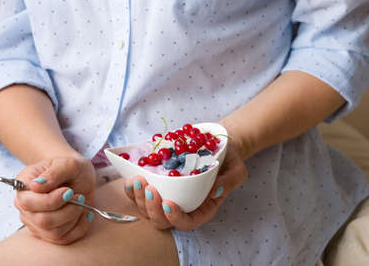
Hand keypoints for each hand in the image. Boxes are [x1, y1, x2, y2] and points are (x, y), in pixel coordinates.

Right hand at [14, 155, 95, 243]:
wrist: (79, 176)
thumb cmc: (71, 168)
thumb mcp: (67, 163)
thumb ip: (54, 173)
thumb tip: (36, 186)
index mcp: (24, 187)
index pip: (28, 203)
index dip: (51, 200)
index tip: (69, 191)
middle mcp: (26, 207)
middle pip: (42, 221)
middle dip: (67, 210)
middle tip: (78, 196)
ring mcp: (36, 222)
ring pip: (54, 232)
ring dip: (74, 217)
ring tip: (81, 201)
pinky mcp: (50, 232)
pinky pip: (64, 238)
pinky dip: (79, 227)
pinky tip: (85, 213)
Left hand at [123, 143, 247, 230]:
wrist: (215, 144)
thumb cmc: (228, 160)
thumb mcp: (237, 170)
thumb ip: (229, 182)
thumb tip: (215, 191)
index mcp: (202, 209)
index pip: (187, 223)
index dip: (176, 218)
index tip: (169, 203)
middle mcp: (183, 207)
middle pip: (162, 220)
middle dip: (152, 208)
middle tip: (150, 188)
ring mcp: (168, 197)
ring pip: (147, 209)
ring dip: (139, 198)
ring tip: (138, 180)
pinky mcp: (157, 186)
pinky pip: (140, 195)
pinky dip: (133, 190)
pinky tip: (131, 178)